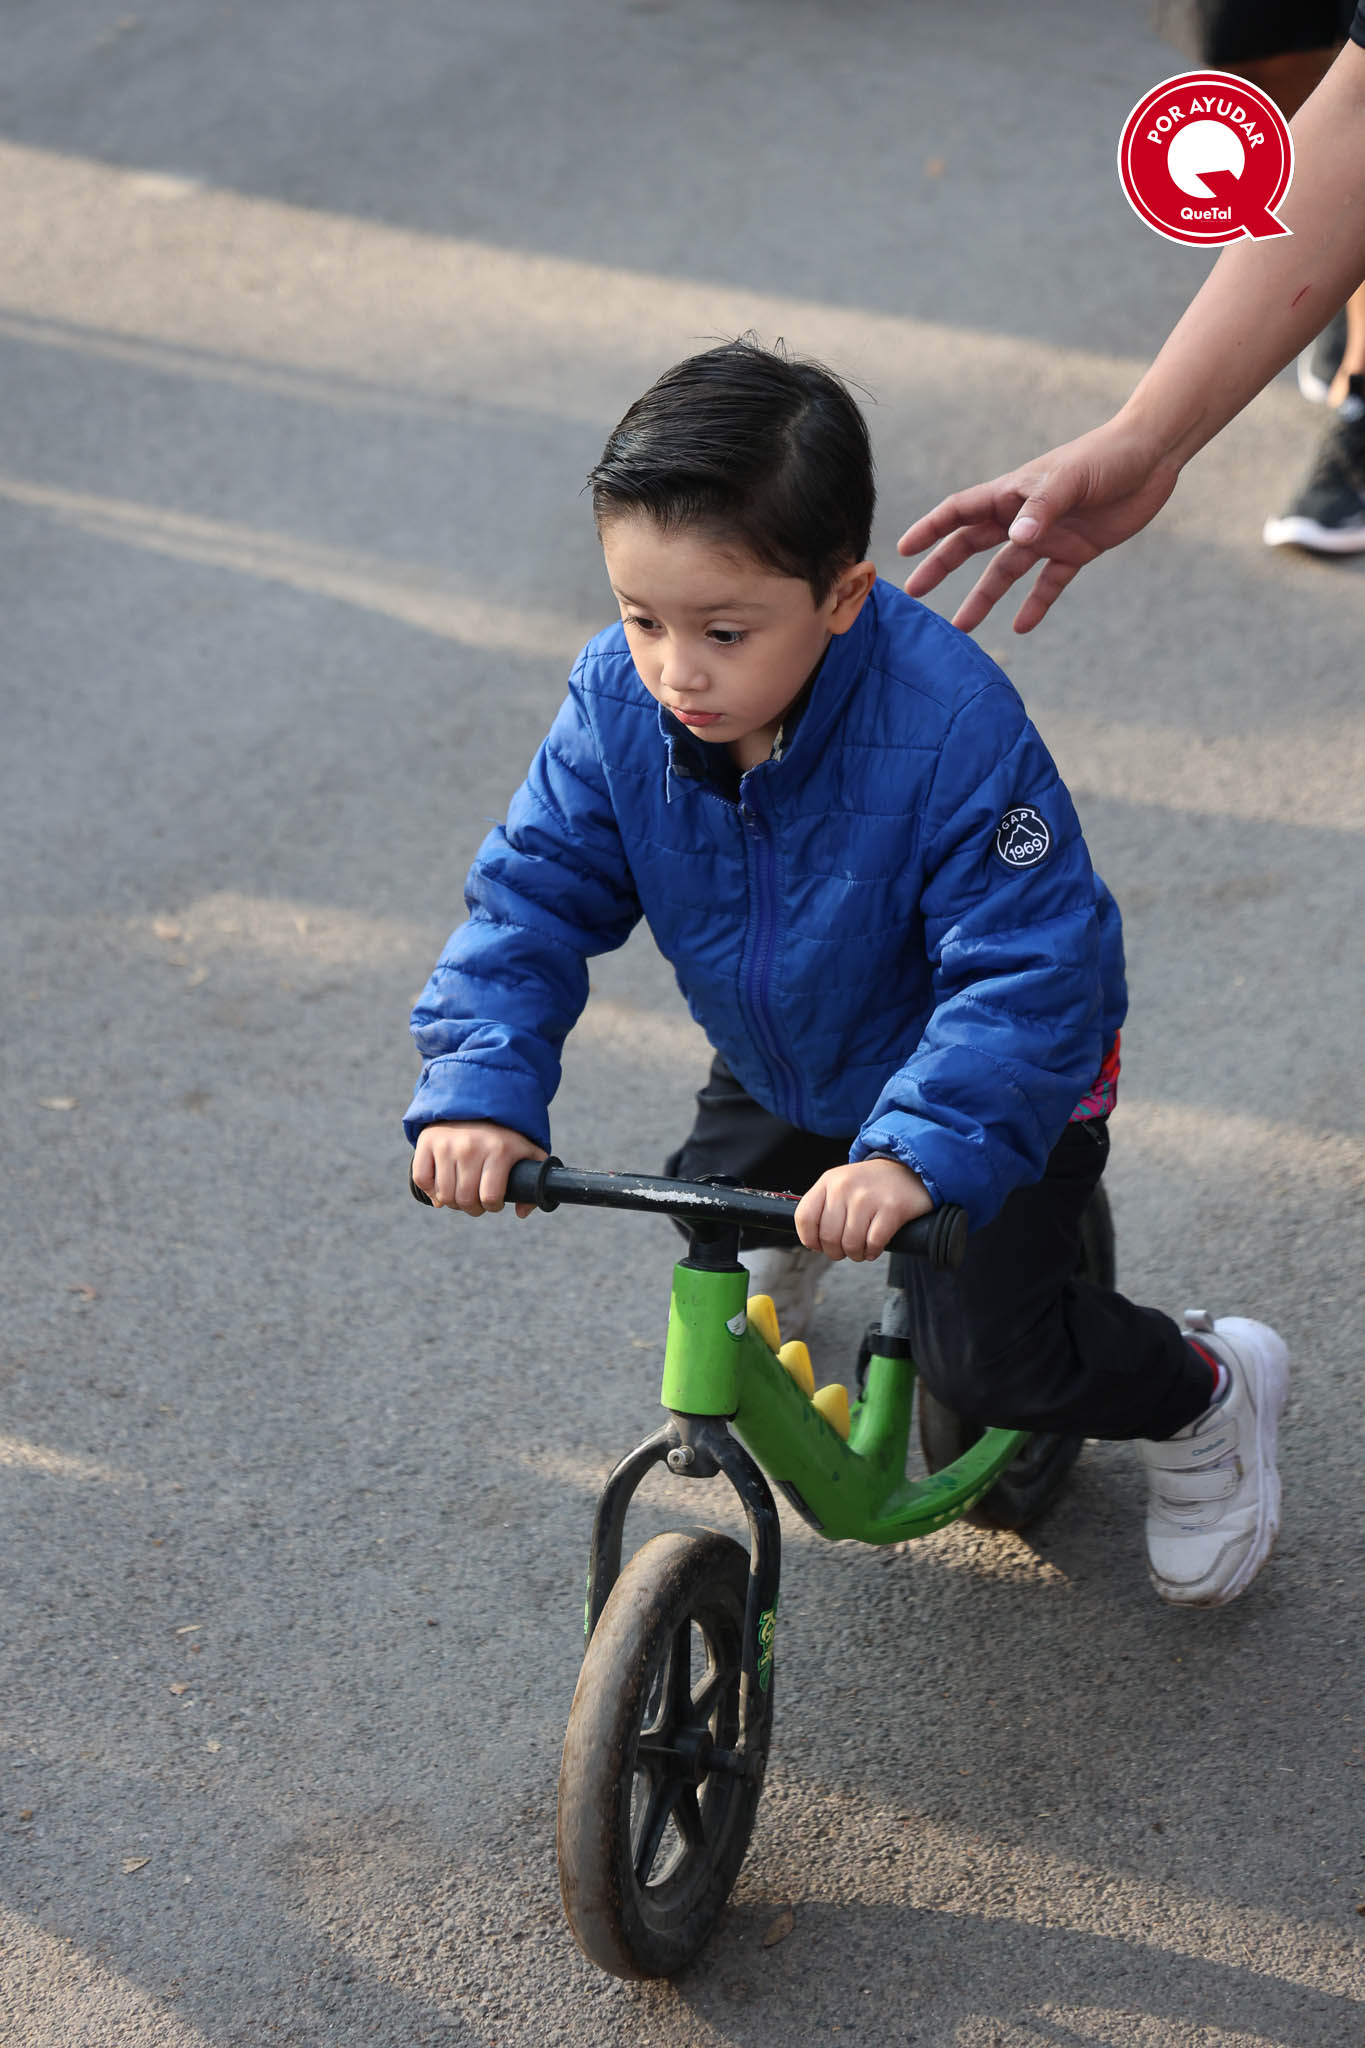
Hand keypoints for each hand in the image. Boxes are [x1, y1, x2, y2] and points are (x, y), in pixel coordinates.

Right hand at [411, 1120, 545, 1216]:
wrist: (479, 1101)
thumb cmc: (506, 1135)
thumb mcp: (529, 1152)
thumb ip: (535, 1182)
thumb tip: (520, 1212)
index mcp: (499, 1150)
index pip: (490, 1197)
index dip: (492, 1206)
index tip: (494, 1201)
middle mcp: (471, 1147)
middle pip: (465, 1199)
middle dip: (472, 1207)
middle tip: (476, 1201)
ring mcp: (447, 1144)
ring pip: (443, 1194)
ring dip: (452, 1202)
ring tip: (461, 1193)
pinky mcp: (428, 1141)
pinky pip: (421, 1178)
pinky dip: (430, 1189)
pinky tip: (442, 1186)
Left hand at [794, 1157, 932, 1262]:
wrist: (908, 1168)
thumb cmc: (870, 1184)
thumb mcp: (840, 1184)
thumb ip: (823, 1207)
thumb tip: (812, 1242)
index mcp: (829, 1181)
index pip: (805, 1217)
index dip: (809, 1239)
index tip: (818, 1246)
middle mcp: (845, 1187)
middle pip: (828, 1236)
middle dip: (835, 1252)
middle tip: (844, 1251)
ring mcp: (868, 1197)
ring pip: (850, 1243)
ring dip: (855, 1254)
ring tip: (860, 1250)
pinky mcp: (892, 1208)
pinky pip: (873, 1243)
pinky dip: (872, 1252)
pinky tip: (874, 1248)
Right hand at [896, 419, 1180, 633]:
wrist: (1152, 456)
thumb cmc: (1106, 458)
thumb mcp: (1071, 480)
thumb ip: (1042, 509)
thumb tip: (1016, 538)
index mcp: (1012, 493)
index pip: (960, 511)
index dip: (930, 529)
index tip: (903, 550)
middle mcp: (1023, 516)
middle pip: (971, 545)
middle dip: (942, 567)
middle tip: (915, 594)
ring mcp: (1048, 535)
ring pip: (1005, 571)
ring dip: (983, 597)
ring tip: (963, 628)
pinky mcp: (1076, 550)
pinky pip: (1049, 583)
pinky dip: (1036, 604)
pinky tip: (1022, 627)